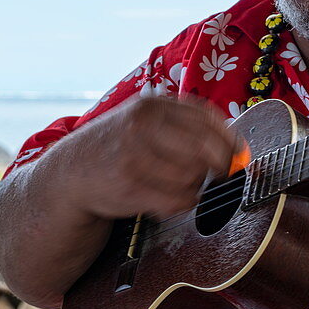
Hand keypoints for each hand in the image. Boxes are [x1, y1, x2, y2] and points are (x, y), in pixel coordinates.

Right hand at [51, 96, 241, 220]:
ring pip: (193, 176)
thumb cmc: (118, 147)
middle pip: (205, 148)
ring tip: (176, 184)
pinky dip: (182, 203)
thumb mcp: (145, 122)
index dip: (230, 139)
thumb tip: (237, 150)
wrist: (69, 173)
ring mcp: (134, 155)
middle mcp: (142, 125)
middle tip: (217, 174)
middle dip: (218, 165)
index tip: (239, 154)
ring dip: (194, 186)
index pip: (208, 118)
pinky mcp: (130, 186)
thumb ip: (185, 127)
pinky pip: (179, 200)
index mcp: (152, 105)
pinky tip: (167, 198)